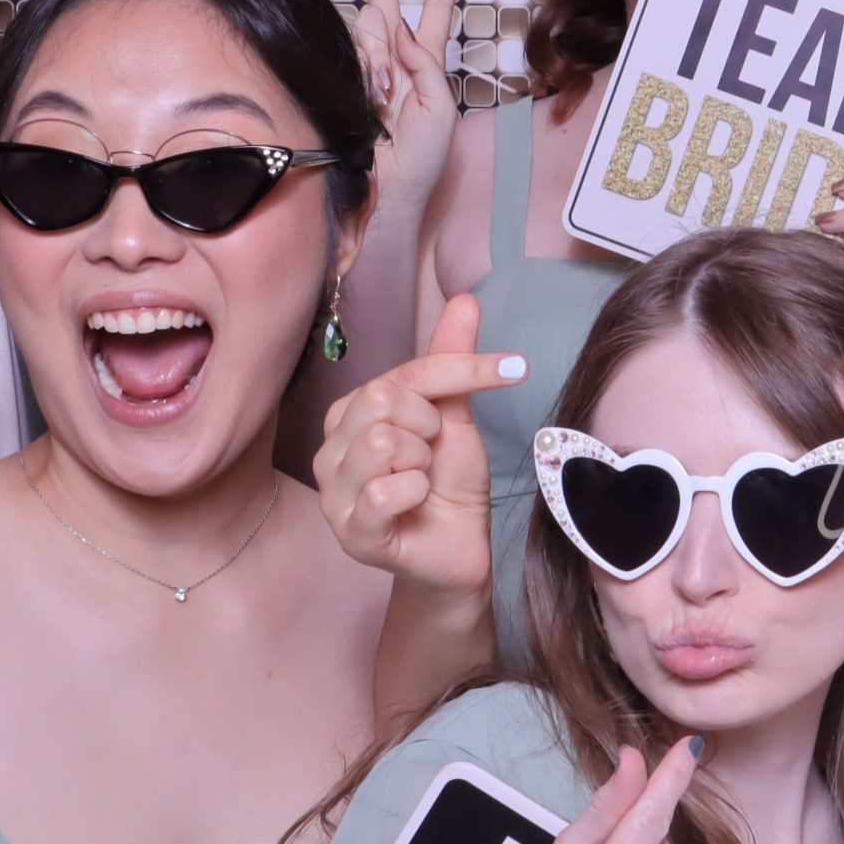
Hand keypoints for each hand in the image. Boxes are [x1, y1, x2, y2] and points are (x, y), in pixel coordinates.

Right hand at [315, 294, 522, 597]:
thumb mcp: (455, 414)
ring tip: (423, 478)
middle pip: (382, 401)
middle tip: (434, 453)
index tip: (514, 369)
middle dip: (429, 425)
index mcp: (348, 415)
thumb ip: (450, 360)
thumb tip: (464, 298)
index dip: (462, 369)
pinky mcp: (351, 532)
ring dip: (422, 460)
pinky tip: (417, 501)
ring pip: (381, 443)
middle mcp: (330, 450)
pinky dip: (416, 491)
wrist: (461, 545)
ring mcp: (334, 494)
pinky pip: (384, 491)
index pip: (400, 374)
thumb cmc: (450, 481)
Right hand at [354, 0, 463, 211]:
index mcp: (425, 66)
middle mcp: (394, 61)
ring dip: (378, 58)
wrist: (388, 196)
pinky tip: (374, 100)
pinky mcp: (343, 81)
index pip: (433, 13)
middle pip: (383, 0)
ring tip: (386, 99)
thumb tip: (399, 28)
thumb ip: (425, 64)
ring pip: (366, 31)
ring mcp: (365, 70)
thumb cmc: (422, 161)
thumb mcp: (441, 109)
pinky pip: (352, 57)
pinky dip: (366, 74)